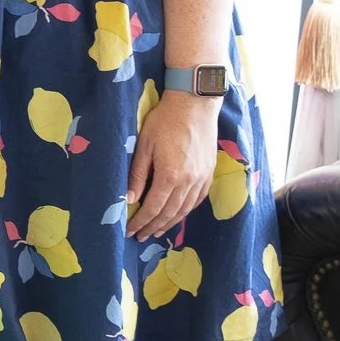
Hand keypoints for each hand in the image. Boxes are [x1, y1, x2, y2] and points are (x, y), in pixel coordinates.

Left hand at [125, 89, 218, 238]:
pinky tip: (177, 215)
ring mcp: (202, 178)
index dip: (140, 222)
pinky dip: (186, 211)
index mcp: (170, 175)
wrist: (194, 103)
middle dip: (153, 227)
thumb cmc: (165, 120)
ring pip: (185, 209)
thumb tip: (129, 199)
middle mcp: (189, 181)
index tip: (130, 231)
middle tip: (140, 237)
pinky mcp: (209, 172)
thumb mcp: (144, 145)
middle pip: (169, 213)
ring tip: (156, 231)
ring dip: (169, 223)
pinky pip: (197, 199)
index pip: (153, 208)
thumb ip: (137, 174)